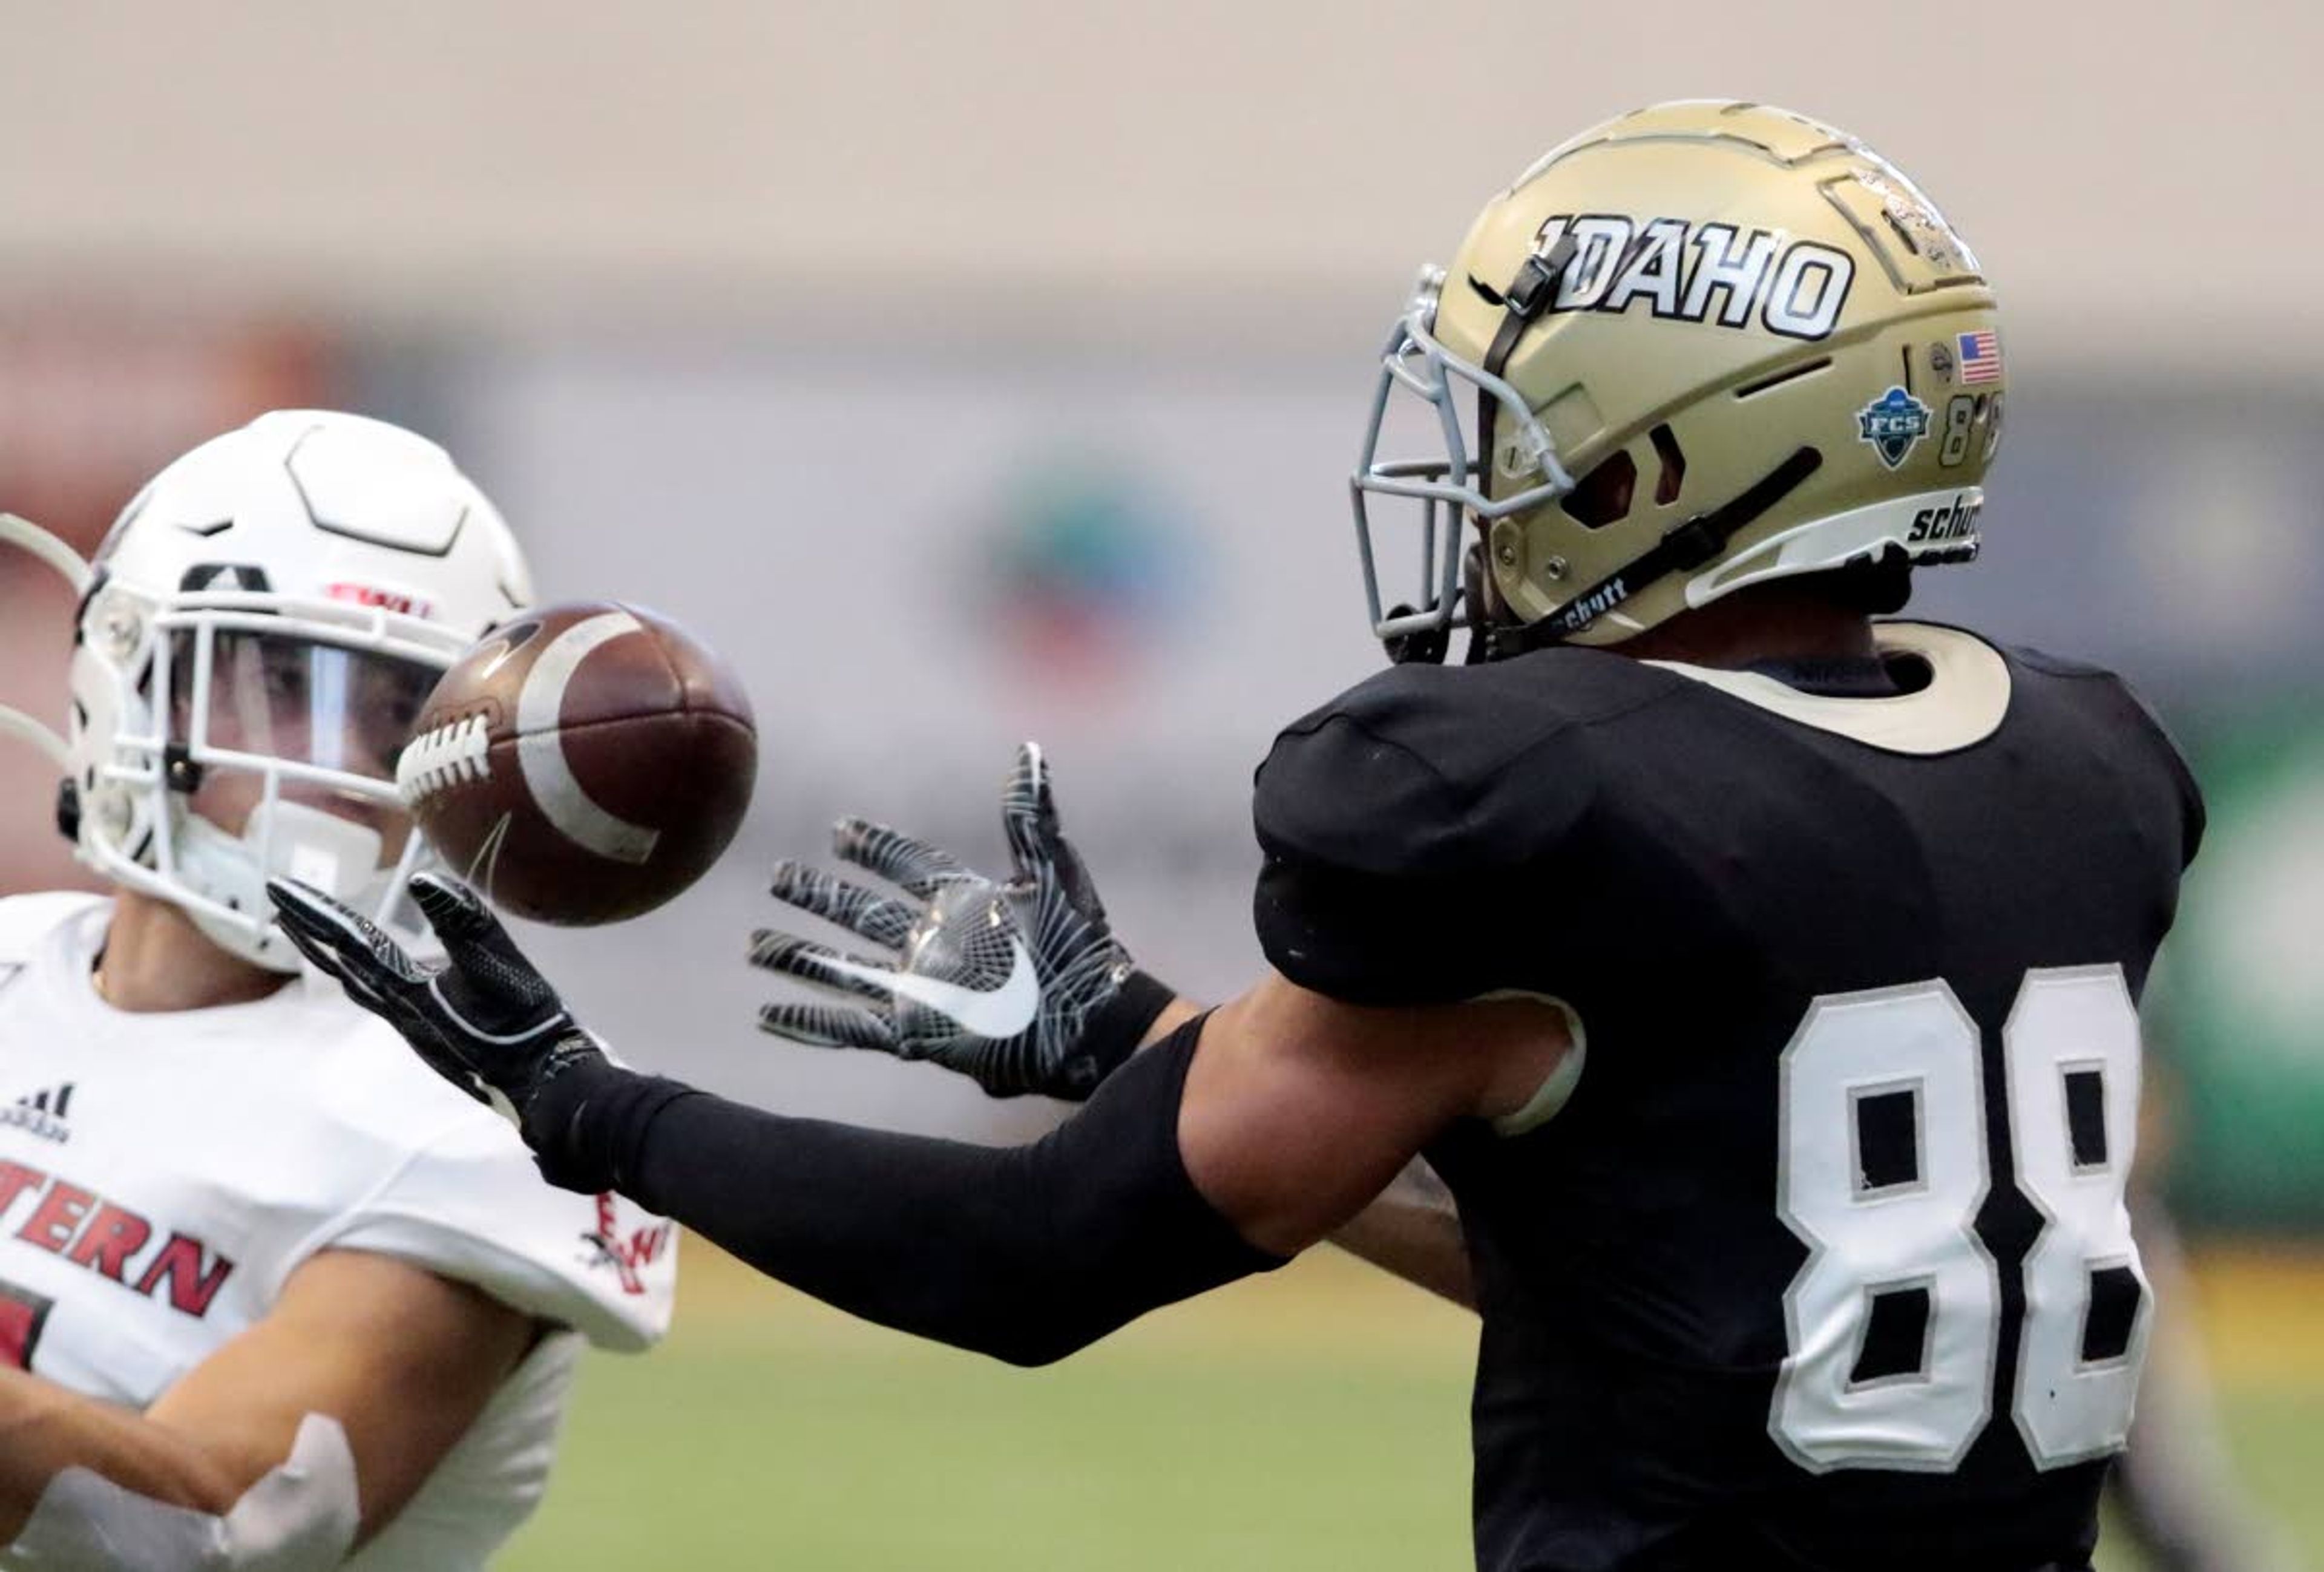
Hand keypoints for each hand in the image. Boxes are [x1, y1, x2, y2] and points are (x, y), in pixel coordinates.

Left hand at [265, 872, 606, 1128]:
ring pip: (361, 987)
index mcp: (408, 991)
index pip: (350, 941)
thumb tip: (421, 879)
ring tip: (318, 938)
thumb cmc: (524, 1026)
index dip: (314, 911)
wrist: (543, 1087)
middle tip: (283, 905)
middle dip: (311, 935)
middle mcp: (400, 1013)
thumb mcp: (500, 964)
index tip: (278, 885)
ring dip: (334, 958)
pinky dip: (366, 978)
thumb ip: (463, 919)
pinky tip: (382, 978)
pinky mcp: (433, 1039)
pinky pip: (384, 1001)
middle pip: (343, 968)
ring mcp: (415, 1030)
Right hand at [752, 743, 1167, 1098]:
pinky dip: (808, 1021)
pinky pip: (850, 1027)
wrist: (1092, 1022)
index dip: (874, 848)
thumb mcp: (1052, 871)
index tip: (840, 830)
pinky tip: (769, 1013)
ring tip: (754, 944)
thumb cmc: (1081, 946)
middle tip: (779, 876)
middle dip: (819, 896)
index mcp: (965, 903)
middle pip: (862, 914)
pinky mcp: (918, 1035)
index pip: (907, 866)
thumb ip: (1030, 813)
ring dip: (799, 957)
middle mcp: (936, 945)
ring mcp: (924, 992)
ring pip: (844, 969)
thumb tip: (1029, 749)